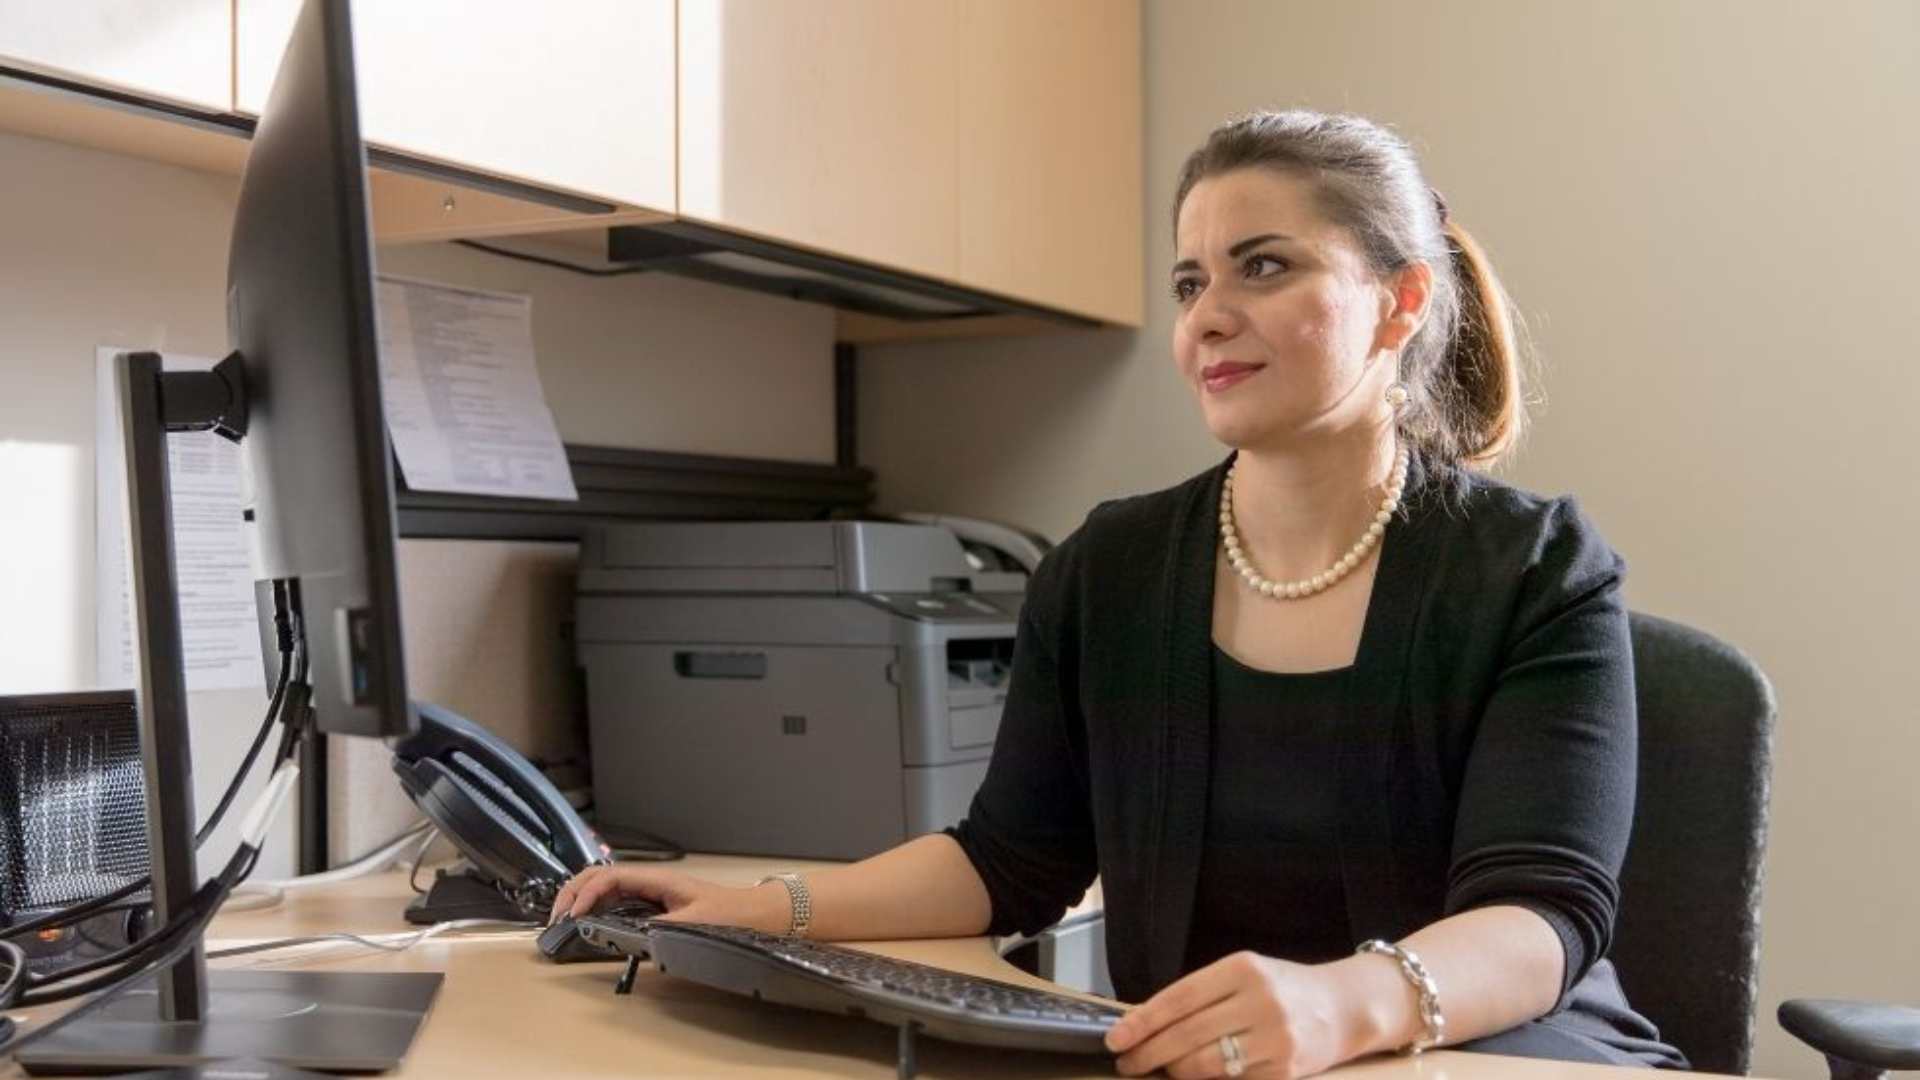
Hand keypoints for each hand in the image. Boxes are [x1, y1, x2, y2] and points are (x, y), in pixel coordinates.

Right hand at [545, 864, 784, 932]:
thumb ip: (662, 930)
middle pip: (598, 878)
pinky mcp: (651, 906)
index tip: (574, 915)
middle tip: (556, 920)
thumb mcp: (695, 922)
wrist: (754, 914)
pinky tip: (586, 922)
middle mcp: (649, 883)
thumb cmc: (731, 913)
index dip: (586, 894)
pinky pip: (614, 902)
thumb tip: (632, 937)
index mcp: (657, 879)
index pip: (609, 877)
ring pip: (603, 888)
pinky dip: (594, 909)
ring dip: (580, 900)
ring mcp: (648, 893)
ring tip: (564, 921)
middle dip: (572, 894)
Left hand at [1105, 952, 1356, 1079]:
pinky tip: (1192, 1078)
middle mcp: (1261, 1002)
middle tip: (1127, 1061)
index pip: (1179, 999)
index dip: (1143, 1022)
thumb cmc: (1283, 989)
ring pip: (1205, 1065)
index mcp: (1243, 969)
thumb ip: (1201, 995)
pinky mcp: (1286, 1072)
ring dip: (1173, 1071)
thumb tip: (1145, 1024)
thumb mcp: (1244, 974)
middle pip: (1188, 1035)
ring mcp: (1275, 1039)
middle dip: (1149, 1053)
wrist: (1345, 1007)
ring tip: (1159, 1069)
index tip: (1116, 1038)